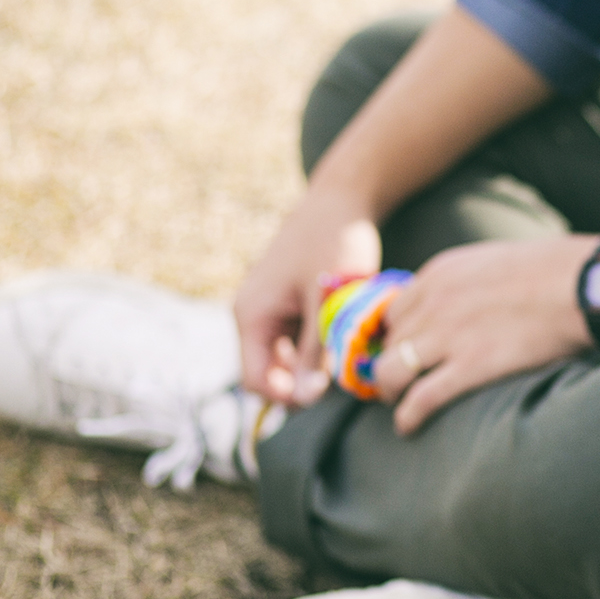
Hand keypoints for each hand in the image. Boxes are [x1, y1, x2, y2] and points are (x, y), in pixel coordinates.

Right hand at [234, 188, 381, 405]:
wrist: (341, 199)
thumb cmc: (335, 244)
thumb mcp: (328, 301)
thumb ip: (317, 350)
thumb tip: (306, 398)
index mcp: (252, 315)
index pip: (255, 380)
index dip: (287, 397)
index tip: (326, 395)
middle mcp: (252, 314)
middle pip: (269, 372)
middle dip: (302, 383)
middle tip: (344, 378)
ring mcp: (269, 309)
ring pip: (285, 358)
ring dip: (312, 365)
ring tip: (347, 356)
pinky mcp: (286, 303)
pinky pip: (296, 339)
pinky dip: (317, 346)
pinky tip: (344, 338)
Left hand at [374, 234, 597, 434]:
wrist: (581, 285)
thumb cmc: (553, 271)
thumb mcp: (495, 261)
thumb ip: (467, 280)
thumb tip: (466, 301)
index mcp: (440, 273)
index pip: (395, 310)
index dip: (398, 334)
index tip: (406, 349)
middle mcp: (433, 302)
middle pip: (390, 342)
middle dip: (391, 361)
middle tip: (402, 379)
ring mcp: (448, 335)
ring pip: (390, 372)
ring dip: (391, 391)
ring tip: (399, 402)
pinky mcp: (469, 366)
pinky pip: (420, 399)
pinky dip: (407, 417)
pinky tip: (408, 426)